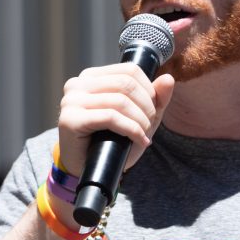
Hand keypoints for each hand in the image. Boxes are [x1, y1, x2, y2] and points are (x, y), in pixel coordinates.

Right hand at [57, 64, 174, 177]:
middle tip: (150, 126)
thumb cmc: (111, 141)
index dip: (148, 90)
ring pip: (120, 101)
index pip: (129, 70)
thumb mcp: (138, 117)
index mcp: (91, 77)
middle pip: (126, 84)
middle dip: (146, 107)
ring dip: (140, 121)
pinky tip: (138, 140)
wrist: (89, 169)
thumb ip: (155, 98)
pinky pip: (110, 117)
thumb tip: (169, 79)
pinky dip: (131, 129)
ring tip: (144, 135)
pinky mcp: (70, 120)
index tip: (153, 110)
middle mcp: (77, 84)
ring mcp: (71, 101)